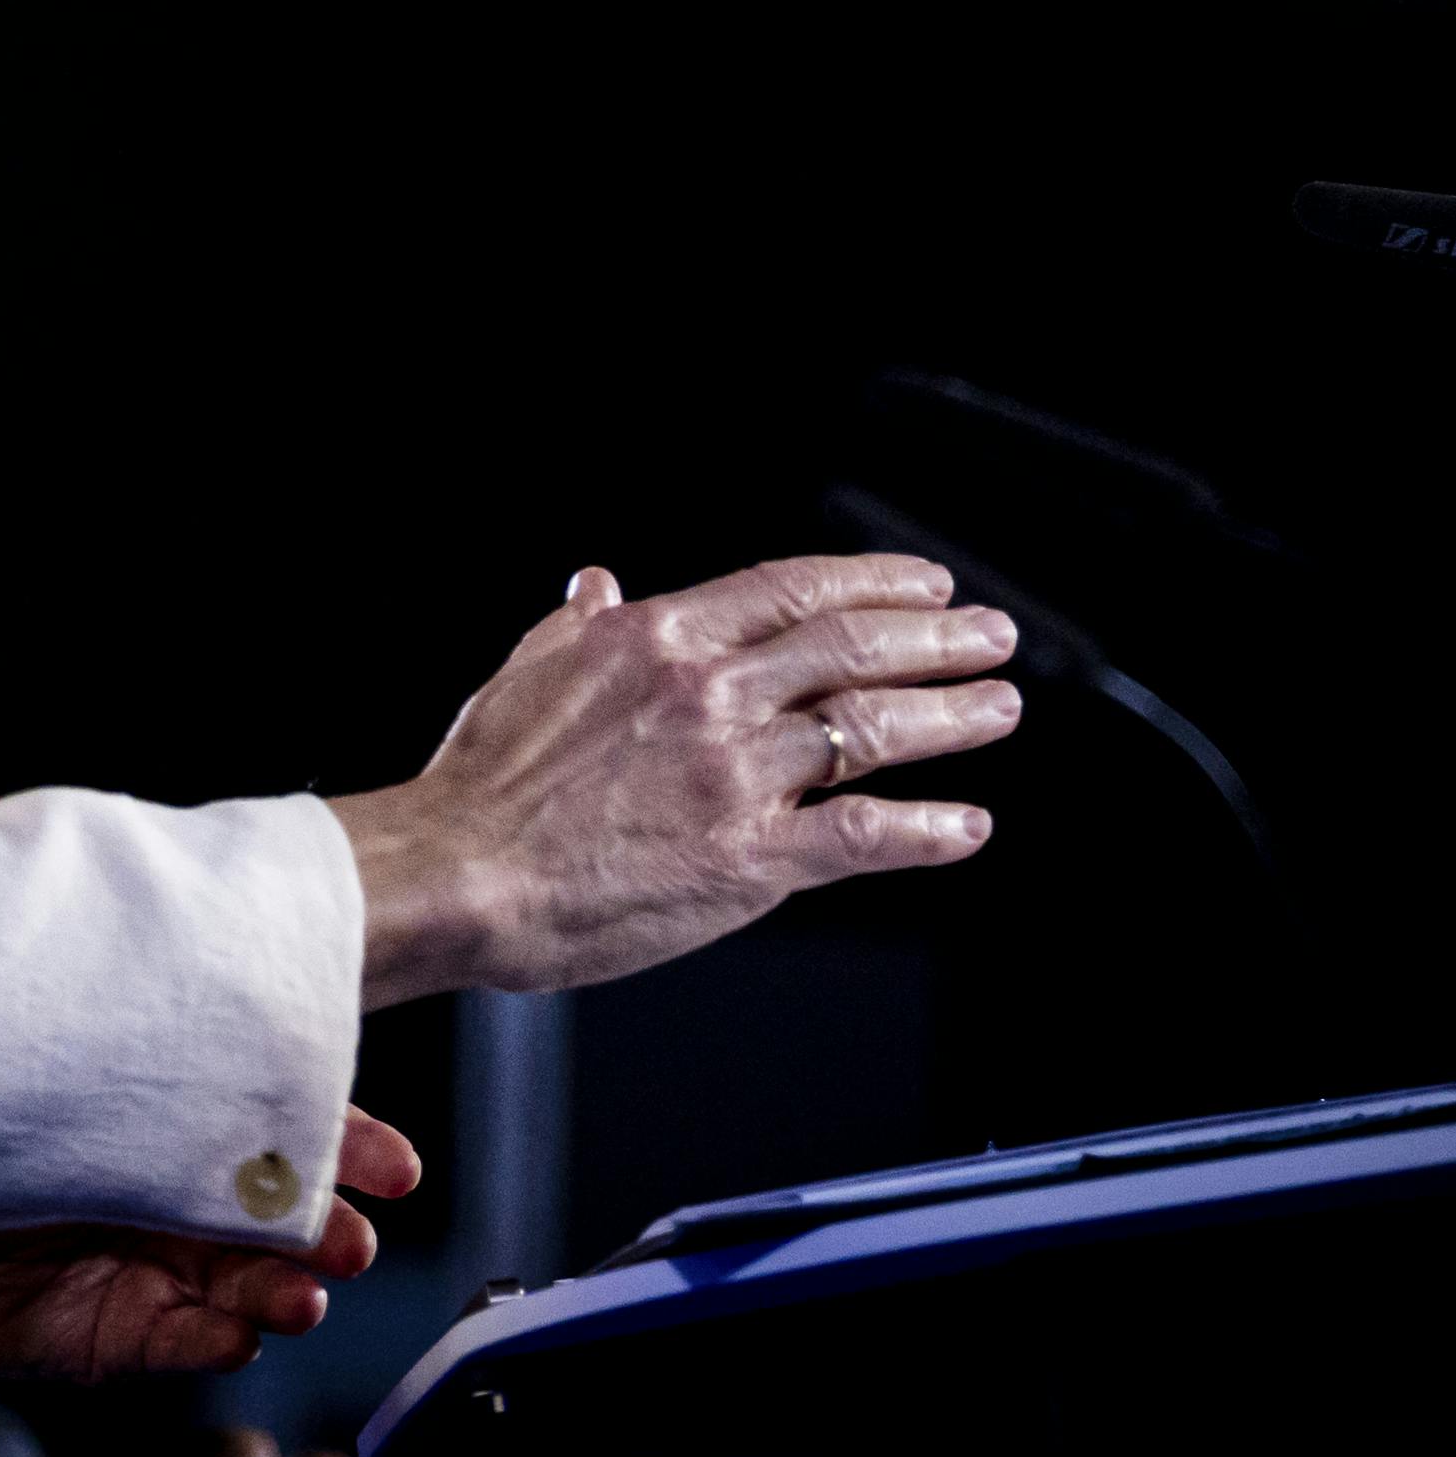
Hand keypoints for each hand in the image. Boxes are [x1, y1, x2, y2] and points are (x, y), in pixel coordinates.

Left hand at [0, 1107, 422, 1378]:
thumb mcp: (81, 1089)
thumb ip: (154, 1089)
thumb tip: (231, 1062)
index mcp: (198, 1132)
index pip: (293, 1132)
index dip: (352, 1148)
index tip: (398, 1170)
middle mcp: (195, 1203)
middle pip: (286, 1219)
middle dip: (328, 1231)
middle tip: (351, 1244)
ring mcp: (169, 1270)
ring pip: (253, 1285)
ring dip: (285, 1292)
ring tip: (303, 1298)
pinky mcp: (133, 1334)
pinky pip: (190, 1340)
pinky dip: (217, 1340)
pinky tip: (236, 1335)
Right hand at [334, 556, 1020, 1004]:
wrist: (457, 874)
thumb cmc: (482, 784)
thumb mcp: (528, 671)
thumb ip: (578, 626)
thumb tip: (594, 582)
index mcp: (661, 639)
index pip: (793, 589)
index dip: (874, 584)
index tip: (926, 587)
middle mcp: (710, 693)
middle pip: (851, 648)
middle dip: (938, 640)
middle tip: (992, 637)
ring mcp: (734, 774)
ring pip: (869, 730)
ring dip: (949, 716)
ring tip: (998, 708)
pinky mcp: (746, 860)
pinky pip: (858, 835)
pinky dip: (924, 830)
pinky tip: (967, 826)